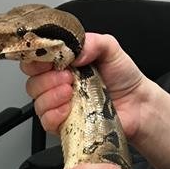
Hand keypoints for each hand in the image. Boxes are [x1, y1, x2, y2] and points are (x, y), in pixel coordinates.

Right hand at [22, 32, 148, 139]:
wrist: (137, 105)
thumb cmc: (123, 78)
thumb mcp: (110, 49)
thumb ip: (93, 42)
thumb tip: (75, 51)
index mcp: (63, 64)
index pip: (35, 60)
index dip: (36, 59)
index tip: (48, 58)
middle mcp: (57, 85)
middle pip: (32, 83)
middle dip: (47, 78)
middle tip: (68, 77)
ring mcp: (60, 106)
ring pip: (37, 103)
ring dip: (51, 96)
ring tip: (71, 92)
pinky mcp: (64, 126)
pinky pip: (46, 122)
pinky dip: (54, 114)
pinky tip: (67, 108)